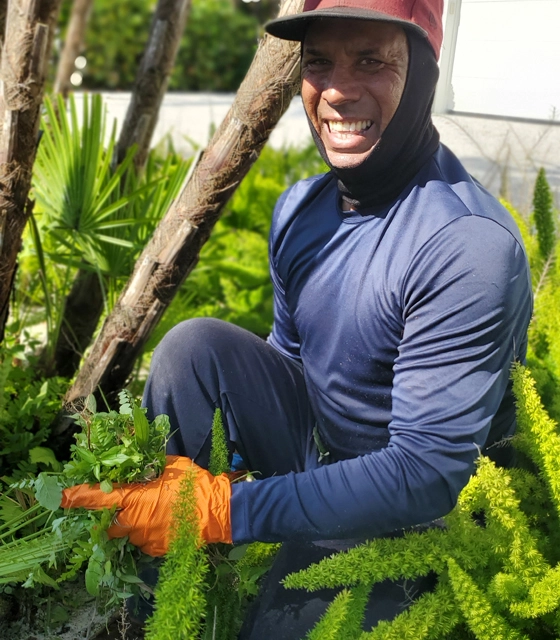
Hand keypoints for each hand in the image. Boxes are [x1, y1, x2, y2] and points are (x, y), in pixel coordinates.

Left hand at [61, 455, 231, 555]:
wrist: (217, 512)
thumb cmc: (193, 484)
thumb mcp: (170, 465)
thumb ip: (148, 462)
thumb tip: (135, 453)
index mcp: (132, 499)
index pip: (97, 499)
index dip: (76, 497)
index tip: (59, 497)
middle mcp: (132, 523)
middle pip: (108, 521)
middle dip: (111, 512)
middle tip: (126, 500)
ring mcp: (143, 539)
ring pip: (127, 531)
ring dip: (132, 521)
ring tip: (154, 508)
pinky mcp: (154, 550)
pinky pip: (142, 539)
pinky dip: (147, 529)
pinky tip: (164, 519)